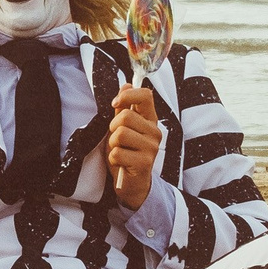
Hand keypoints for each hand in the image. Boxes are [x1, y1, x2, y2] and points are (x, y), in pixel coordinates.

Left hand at [107, 85, 161, 210]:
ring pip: (120, 134)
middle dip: (113, 128)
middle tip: (117, 140)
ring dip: (113, 144)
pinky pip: (117, 153)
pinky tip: (121, 164)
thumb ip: (124, 109)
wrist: (132, 184)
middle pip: (125, 117)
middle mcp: (155, 131)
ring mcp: (152, 147)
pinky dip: (113, 159)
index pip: (146, 95)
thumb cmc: (127, 154)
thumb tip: (126, 84)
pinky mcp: (145, 162)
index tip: (115, 104)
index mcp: (150, 120)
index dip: (128, 95)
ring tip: (120, 152)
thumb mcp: (124, 129)